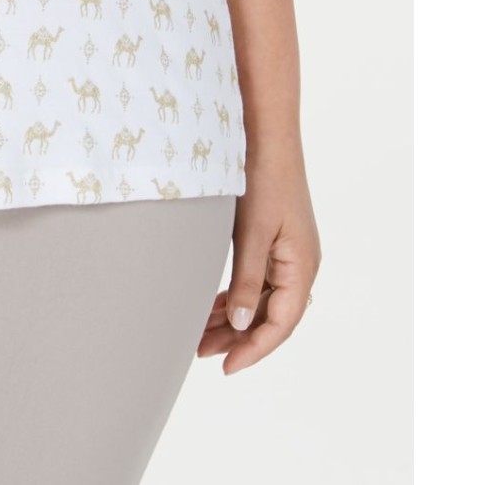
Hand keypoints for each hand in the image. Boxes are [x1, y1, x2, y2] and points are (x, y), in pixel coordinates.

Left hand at [198, 143, 319, 374]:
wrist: (268, 134)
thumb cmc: (263, 179)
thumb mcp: (252, 234)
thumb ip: (247, 280)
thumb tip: (241, 325)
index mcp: (302, 267)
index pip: (281, 324)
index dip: (254, 349)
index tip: (225, 367)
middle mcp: (301, 264)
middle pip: (271, 315)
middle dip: (237, 337)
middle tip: (201, 352)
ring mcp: (289, 252)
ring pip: (262, 299)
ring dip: (234, 317)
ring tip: (200, 333)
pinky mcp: (275, 239)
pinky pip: (258, 279)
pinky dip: (237, 294)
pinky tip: (214, 304)